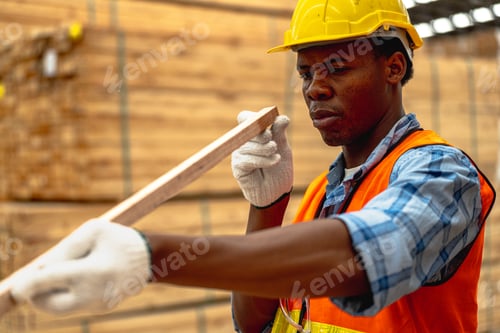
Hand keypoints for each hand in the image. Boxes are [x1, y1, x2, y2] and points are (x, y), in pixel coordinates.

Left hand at [11, 219, 150, 314]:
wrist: (151, 259)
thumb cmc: (119, 239)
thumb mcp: (93, 231)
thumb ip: (65, 248)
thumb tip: (40, 269)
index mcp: (90, 272)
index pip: (47, 282)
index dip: (28, 285)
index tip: (17, 287)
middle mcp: (93, 293)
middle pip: (50, 304)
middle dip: (37, 296)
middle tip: (33, 284)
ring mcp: (98, 304)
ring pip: (61, 308)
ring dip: (52, 295)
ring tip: (57, 277)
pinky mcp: (102, 308)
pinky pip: (76, 306)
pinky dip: (69, 296)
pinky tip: (75, 281)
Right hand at [231, 110, 292, 206]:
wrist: (276, 194)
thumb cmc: (279, 170)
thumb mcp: (284, 149)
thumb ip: (280, 134)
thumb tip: (282, 117)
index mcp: (254, 134)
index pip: (245, 117)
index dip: (254, 116)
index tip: (268, 122)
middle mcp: (244, 142)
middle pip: (247, 129)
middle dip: (263, 135)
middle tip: (273, 144)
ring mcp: (239, 153)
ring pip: (248, 144)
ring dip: (266, 150)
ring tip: (276, 157)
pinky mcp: (237, 166)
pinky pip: (247, 159)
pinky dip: (263, 160)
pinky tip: (274, 162)